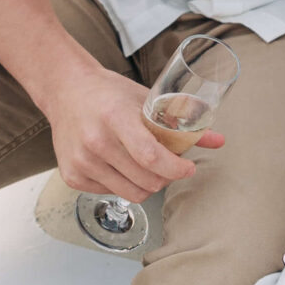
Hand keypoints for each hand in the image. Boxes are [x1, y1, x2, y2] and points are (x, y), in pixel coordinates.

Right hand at [44, 57, 223, 201]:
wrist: (65, 91)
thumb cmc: (108, 93)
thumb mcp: (145, 99)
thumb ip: (181, 121)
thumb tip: (218, 140)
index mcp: (115, 117)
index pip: (151, 157)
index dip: (176, 169)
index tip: (188, 168)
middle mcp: (95, 141)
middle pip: (145, 180)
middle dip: (166, 177)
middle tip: (170, 166)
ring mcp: (81, 161)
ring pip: (131, 193)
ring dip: (147, 184)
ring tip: (147, 167)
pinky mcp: (72, 176)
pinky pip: (111, 193)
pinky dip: (123, 184)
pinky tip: (120, 165)